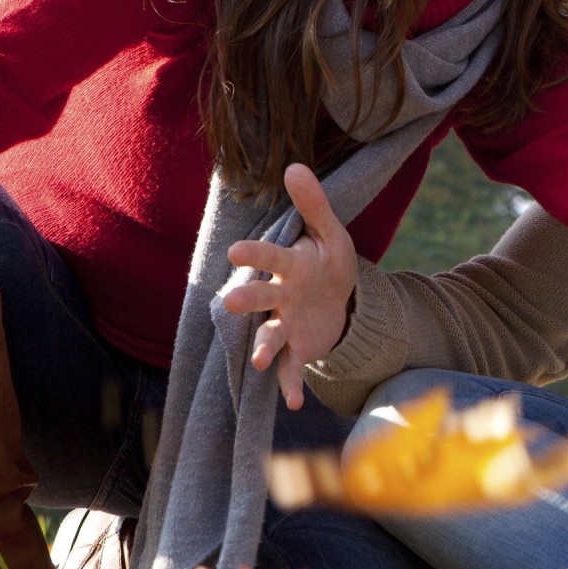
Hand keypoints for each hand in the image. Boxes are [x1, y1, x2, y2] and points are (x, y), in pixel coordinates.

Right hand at [224, 163, 356, 408]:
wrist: (339, 300)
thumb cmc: (327, 262)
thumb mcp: (330, 232)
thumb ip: (314, 204)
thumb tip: (295, 165)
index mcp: (290, 264)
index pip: (271, 257)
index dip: (254, 255)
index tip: (235, 252)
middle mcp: (281, 295)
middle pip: (261, 297)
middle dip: (247, 300)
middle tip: (228, 303)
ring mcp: (286, 323)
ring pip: (270, 335)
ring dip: (264, 348)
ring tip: (259, 362)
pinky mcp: (298, 347)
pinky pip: (293, 367)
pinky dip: (291, 385)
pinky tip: (293, 403)